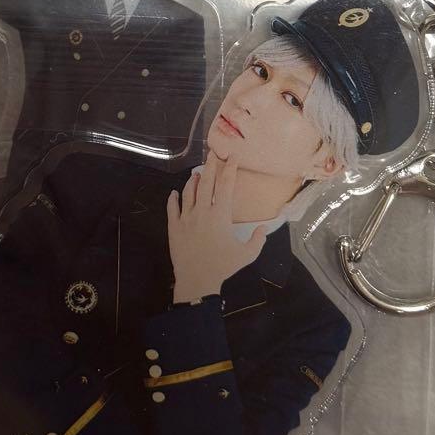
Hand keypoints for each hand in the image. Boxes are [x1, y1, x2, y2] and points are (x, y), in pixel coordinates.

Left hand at [167, 153, 265, 302]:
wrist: (196, 279)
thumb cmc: (222, 266)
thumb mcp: (246, 255)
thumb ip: (257, 240)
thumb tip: (262, 228)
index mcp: (220, 215)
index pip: (226, 185)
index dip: (229, 169)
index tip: (232, 156)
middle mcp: (202, 211)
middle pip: (206, 182)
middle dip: (210, 166)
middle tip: (212, 154)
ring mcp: (186, 218)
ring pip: (188, 192)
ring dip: (193, 181)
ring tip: (197, 173)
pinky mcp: (173, 227)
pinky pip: (171, 208)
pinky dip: (172, 199)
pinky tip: (173, 193)